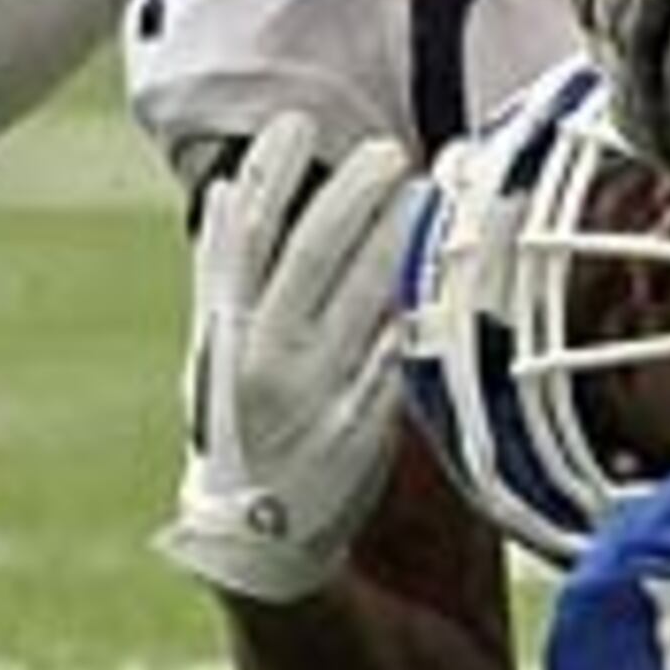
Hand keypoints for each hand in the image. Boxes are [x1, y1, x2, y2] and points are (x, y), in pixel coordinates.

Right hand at [156, 113, 415, 605]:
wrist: (261, 544)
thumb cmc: (249, 424)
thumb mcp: (222, 354)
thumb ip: (232, 275)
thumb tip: (235, 188)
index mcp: (224, 342)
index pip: (241, 247)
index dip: (269, 183)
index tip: (295, 126)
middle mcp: (264, 366)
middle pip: (309, 261)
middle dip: (349, 198)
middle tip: (387, 151)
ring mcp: (316, 399)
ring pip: (364, 300)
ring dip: (397, 239)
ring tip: (428, 191)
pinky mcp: (366, 430)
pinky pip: (401, 355)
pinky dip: (423, 309)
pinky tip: (447, 271)